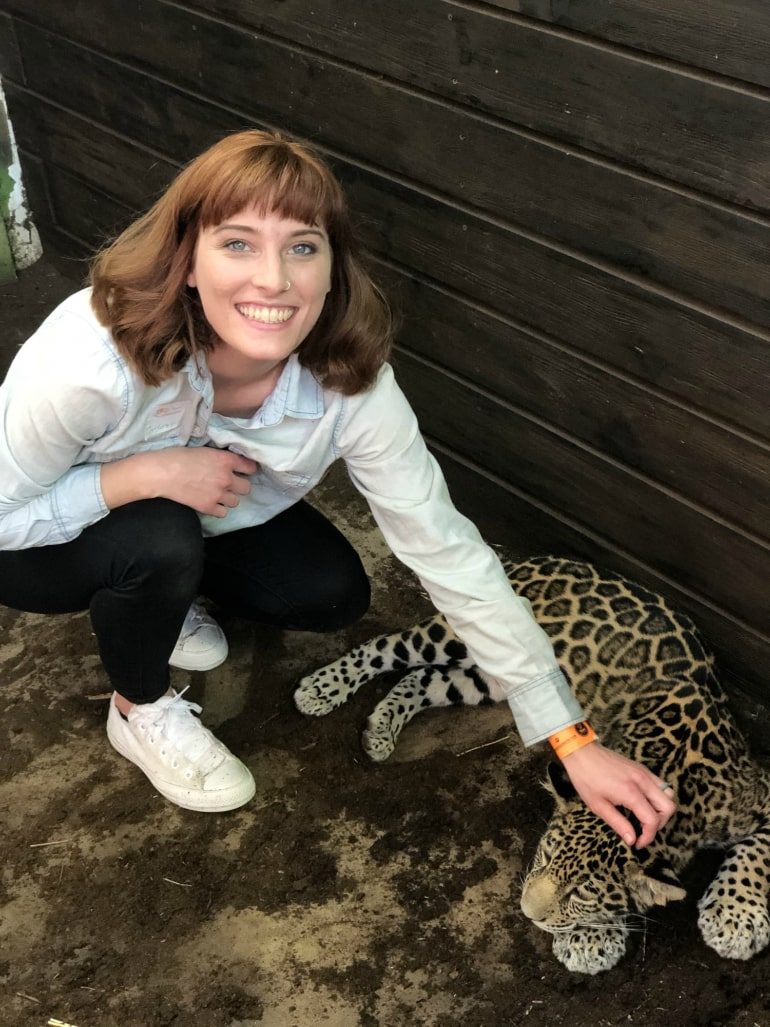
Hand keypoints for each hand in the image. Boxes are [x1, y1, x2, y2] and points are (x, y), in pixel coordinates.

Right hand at [149, 447, 257, 515]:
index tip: (244, 471)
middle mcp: (226, 478)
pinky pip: (223, 513)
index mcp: (225, 460)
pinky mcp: (208, 507)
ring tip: (217, 494)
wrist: (161, 473)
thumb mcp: (204, 451)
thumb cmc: (177, 457)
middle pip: (246, 487)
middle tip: (228, 484)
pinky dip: (218, 509)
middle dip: (238, 486)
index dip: (247, 469)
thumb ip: (219, 459)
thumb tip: (227, 463)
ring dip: (228, 498)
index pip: (249, 467)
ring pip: (236, 501)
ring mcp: (218, 494)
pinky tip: (210, 503)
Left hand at [560, 741, 675, 847]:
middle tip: (644, 830)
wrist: (582, 753)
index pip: (653, 820)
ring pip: (669, 794)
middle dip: (660, 823)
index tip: (638, 843)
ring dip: (662, 809)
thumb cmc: (586, 778)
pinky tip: (642, 802)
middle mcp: (642, 781)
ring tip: (645, 817)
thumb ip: (618, 824)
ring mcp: (644, 772)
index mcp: (631, 792)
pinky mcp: (642, 768)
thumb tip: (632, 840)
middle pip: (669, 807)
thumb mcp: (598, 806)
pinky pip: (660, 784)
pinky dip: (658, 797)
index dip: (648, 836)